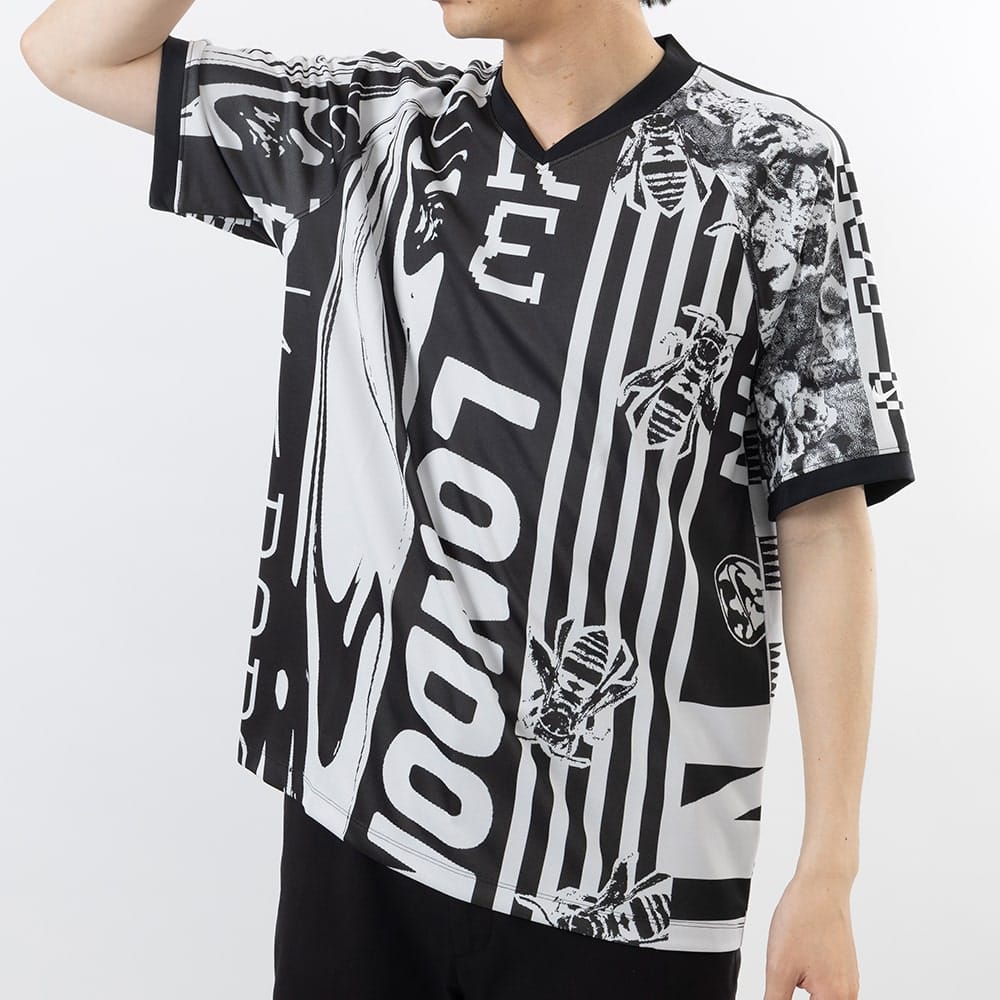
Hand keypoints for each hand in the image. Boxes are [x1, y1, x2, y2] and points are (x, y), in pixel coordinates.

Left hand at [762, 870, 859, 998]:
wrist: (822, 886)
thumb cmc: (803, 919)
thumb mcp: (778, 968)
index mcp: (834, 998)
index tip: (778, 989)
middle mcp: (848, 994)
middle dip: (793, 994)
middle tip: (783, 977)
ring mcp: (849, 981)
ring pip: (823, 998)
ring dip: (805, 991)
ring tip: (789, 967)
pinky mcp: (845, 969)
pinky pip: (828, 988)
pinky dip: (812, 985)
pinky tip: (797, 965)